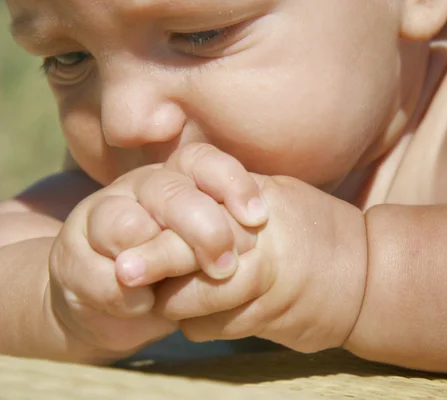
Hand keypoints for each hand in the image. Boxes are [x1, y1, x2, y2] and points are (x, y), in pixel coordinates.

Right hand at [48, 145, 266, 360]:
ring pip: (127, 225)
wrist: (113, 304)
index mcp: (175, 180)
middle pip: (170, 192)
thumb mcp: (208, 250)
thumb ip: (228, 234)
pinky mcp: (71, 259)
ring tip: (178, 292)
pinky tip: (142, 305)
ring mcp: (98, 218)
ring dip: (160, 262)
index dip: (232, 184)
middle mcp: (137, 189)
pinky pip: (102, 275)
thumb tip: (258, 228)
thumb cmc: (176, 271)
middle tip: (225, 266)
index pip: (201, 161)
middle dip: (205, 230)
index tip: (258, 218)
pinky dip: (129, 297)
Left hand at [121, 144, 368, 352]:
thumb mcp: (283, 196)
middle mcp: (259, 240)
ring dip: (175, 301)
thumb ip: (234, 197)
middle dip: (154, 260)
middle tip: (124, 271)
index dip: (162, 221)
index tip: (134, 233)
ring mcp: (263, 282)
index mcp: (259, 202)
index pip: (196, 205)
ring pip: (194, 298)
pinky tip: (210, 315)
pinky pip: (212, 326)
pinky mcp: (266, 319)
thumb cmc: (323, 230)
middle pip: (189, 249)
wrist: (369, 277)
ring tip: (173, 295)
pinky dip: (202, 323)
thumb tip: (187, 199)